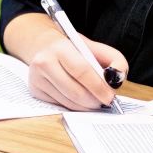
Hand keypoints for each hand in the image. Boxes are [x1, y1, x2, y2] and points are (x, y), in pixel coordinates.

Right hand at [3, 14, 129, 110]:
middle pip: (74, 91)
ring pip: (68, 102)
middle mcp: (44, 62)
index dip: (98, 87)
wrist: (45, 46)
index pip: (81, 71)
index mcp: (60, 48)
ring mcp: (37, 78)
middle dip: (94, 100)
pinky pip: (60, 106)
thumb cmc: (74, 49)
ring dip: (86, 106)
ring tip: (95, 100)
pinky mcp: (35, 91)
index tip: (110, 96)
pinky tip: (80, 100)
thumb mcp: (96, 48)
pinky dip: (75, 106)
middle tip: (105, 101)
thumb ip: (115, 60)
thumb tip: (117, 79)